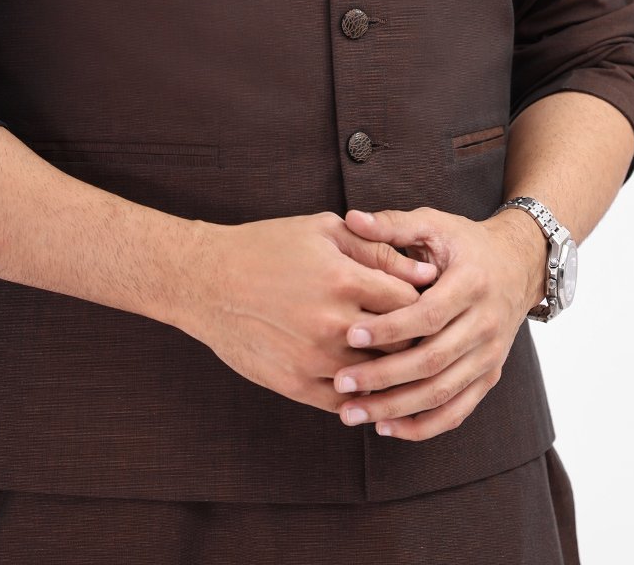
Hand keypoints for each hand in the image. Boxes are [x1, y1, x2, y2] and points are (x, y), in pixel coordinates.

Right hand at [183, 211, 440, 415]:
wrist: (206, 280)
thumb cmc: (267, 247)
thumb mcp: (323, 231)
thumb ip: (377, 249)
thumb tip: (427, 271)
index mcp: (344, 280)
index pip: (411, 301)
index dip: (421, 300)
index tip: (421, 299)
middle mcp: (334, 324)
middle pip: (400, 343)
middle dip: (412, 337)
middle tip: (415, 331)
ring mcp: (314, 359)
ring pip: (376, 376)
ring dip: (388, 369)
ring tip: (392, 357)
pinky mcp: (295, 384)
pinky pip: (345, 401)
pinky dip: (360, 394)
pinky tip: (364, 382)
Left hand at [329, 205, 546, 441]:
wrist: (518, 265)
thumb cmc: (466, 243)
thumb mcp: (435, 224)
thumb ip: (393, 225)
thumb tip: (352, 218)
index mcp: (472, 284)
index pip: (428, 315)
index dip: (390, 328)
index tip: (351, 334)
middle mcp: (486, 325)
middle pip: (433, 361)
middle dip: (384, 376)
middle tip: (341, 382)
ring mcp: (490, 355)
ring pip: (442, 393)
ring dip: (396, 408)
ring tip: (353, 412)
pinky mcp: (489, 376)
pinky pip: (457, 411)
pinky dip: (423, 426)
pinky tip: (387, 427)